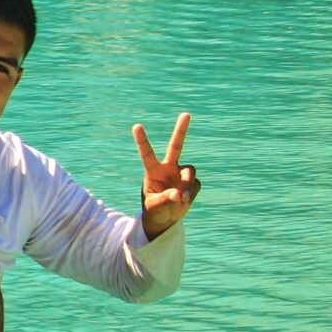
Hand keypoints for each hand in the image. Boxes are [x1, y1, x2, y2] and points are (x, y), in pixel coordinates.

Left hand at [134, 113, 199, 235]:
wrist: (166, 217)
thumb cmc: (154, 209)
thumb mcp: (154, 206)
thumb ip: (164, 199)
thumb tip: (178, 193)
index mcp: (153, 171)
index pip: (147, 153)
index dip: (142, 140)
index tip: (136, 126)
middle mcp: (168, 168)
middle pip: (176, 146)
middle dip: (181, 130)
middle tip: (186, 113)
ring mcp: (181, 173)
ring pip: (190, 171)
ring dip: (187, 184)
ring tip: (180, 198)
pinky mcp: (192, 181)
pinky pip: (195, 185)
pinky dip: (191, 194)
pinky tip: (184, 201)